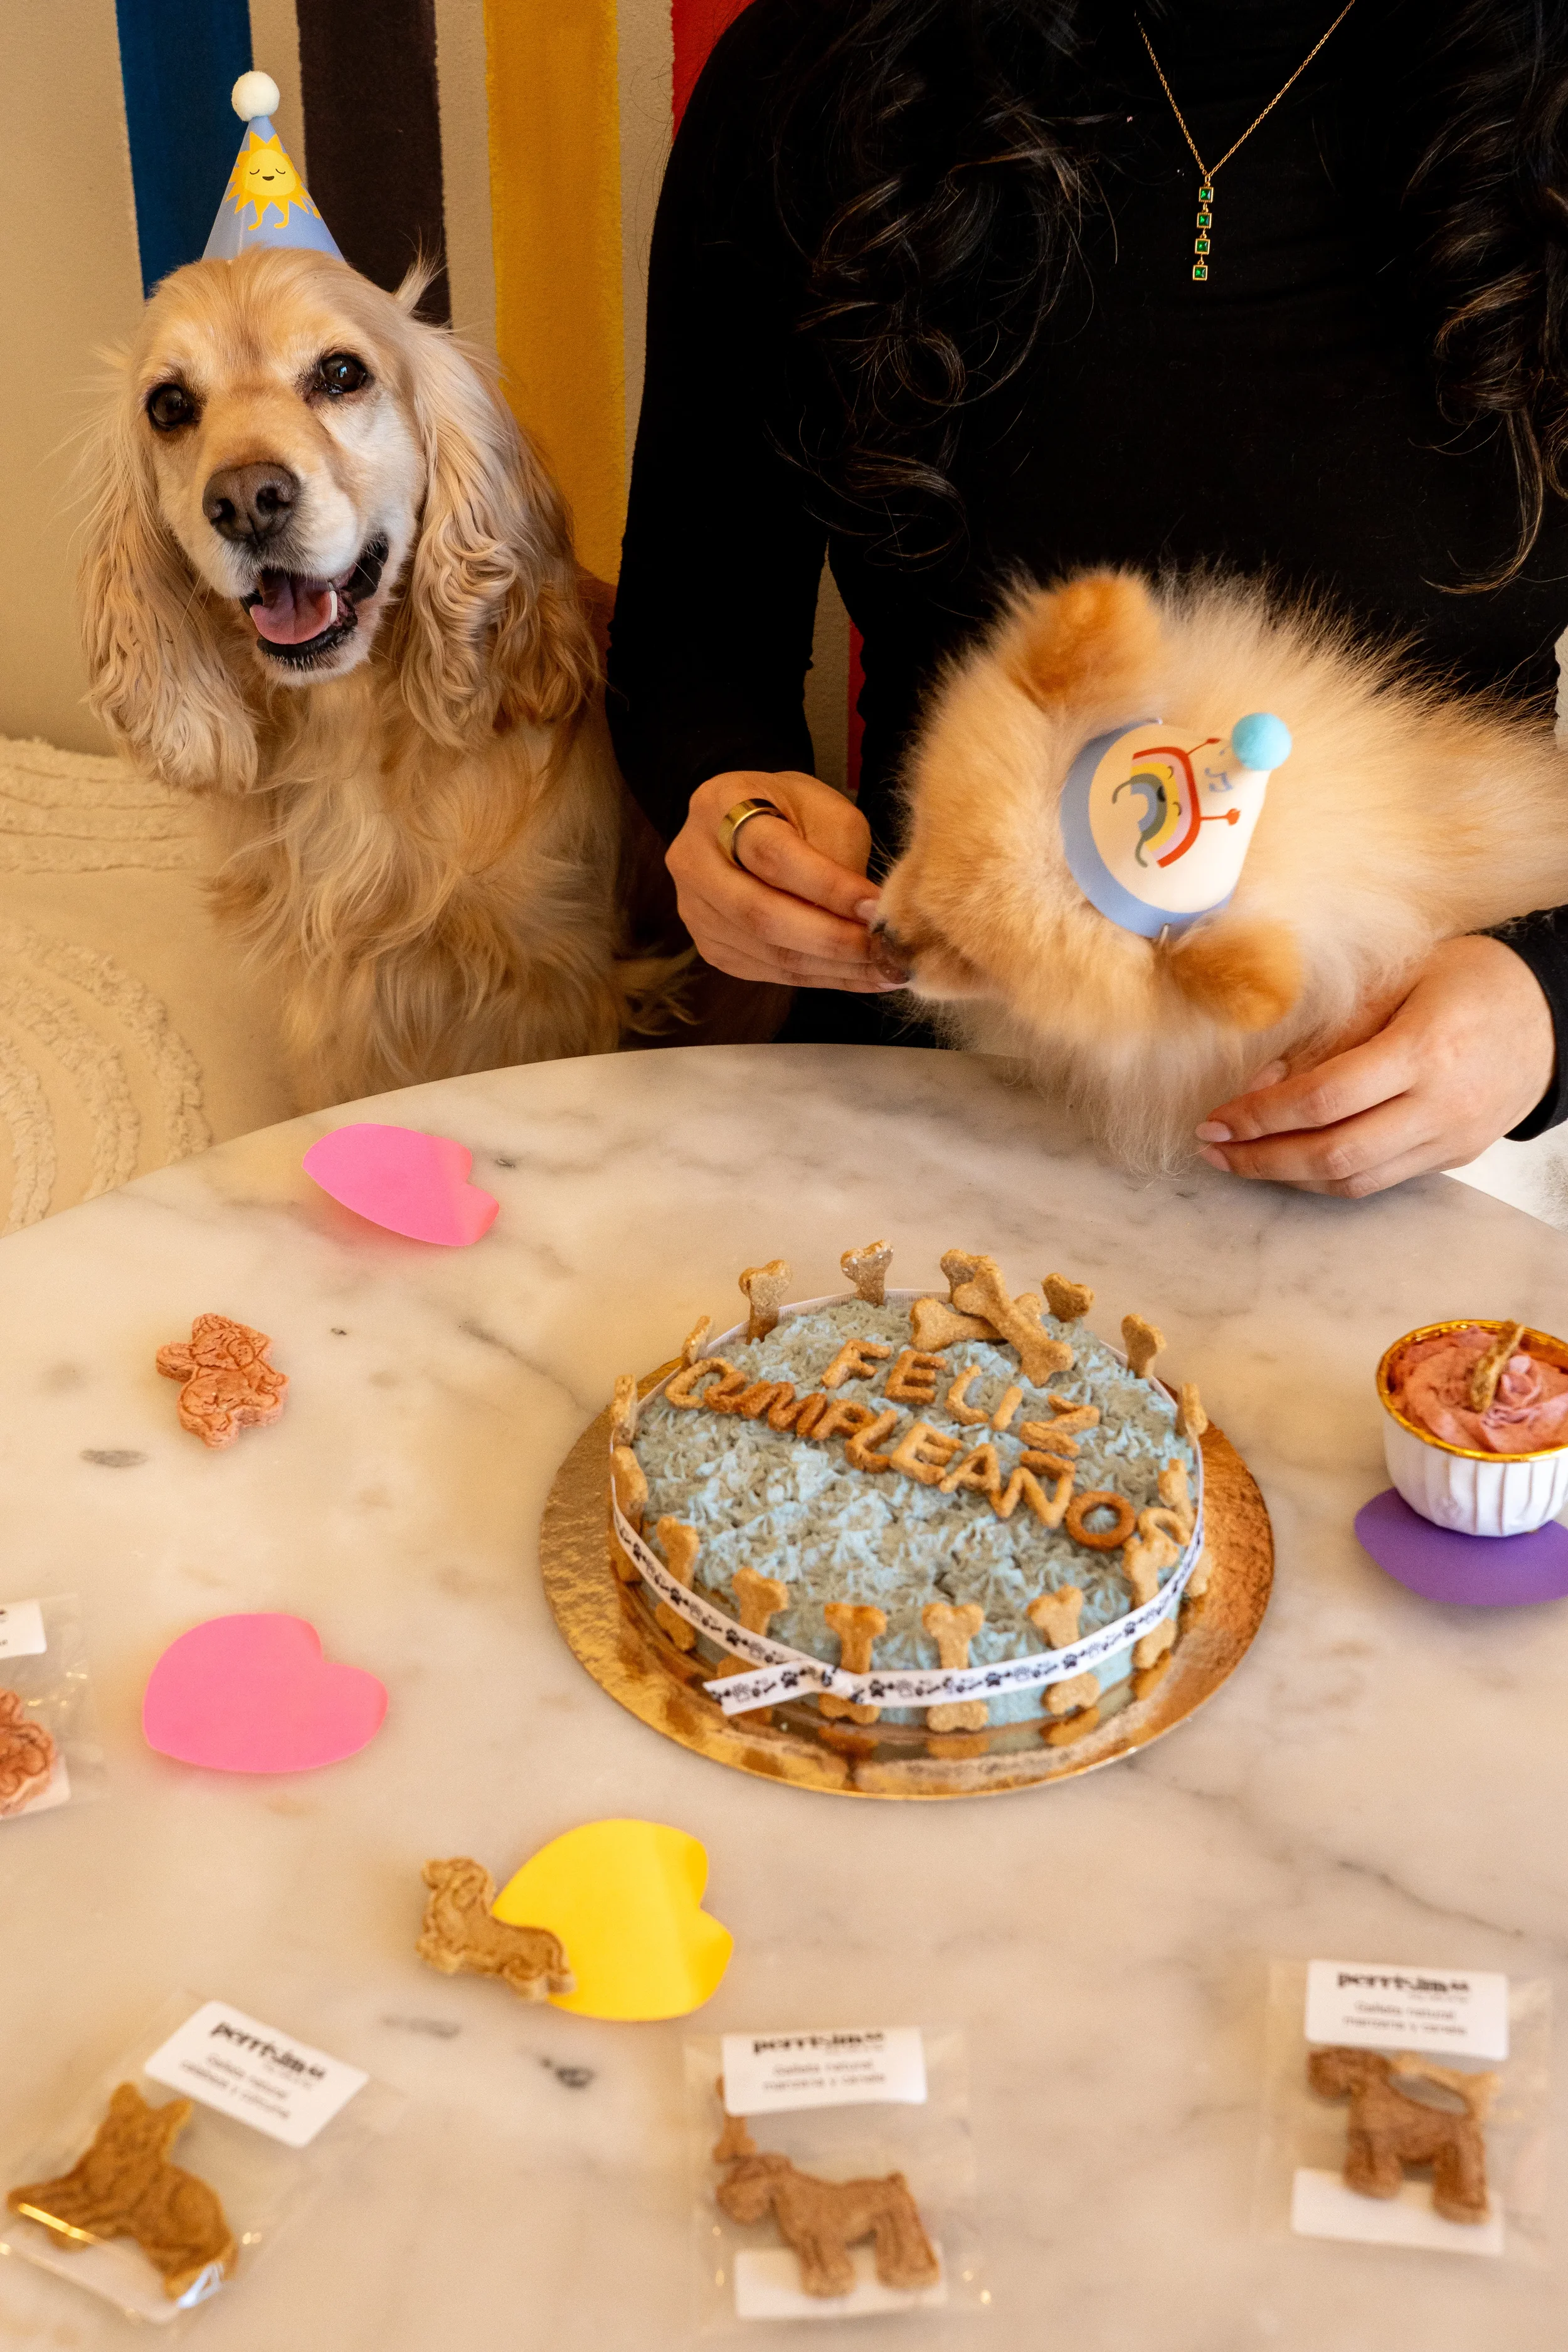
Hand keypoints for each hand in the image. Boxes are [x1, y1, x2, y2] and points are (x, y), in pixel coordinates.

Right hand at [666, 770, 903, 991]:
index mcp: (719, 806)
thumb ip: (837, 859)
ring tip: (887, 969)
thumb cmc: (793, 812)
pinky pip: (769, 972)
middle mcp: (692, 861)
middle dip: (831, 938)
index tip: (877, 907)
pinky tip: (862, 976)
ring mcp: (695, 911)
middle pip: (761, 915)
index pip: (773, 857)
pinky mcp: (711, 947)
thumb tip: (866, 919)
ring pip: (767, 952)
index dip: (827, 887)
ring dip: (834, 967)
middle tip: (885, 949)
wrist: (745, 825)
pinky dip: (822, 978)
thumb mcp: (825, 811)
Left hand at [1193, 935, 1556, 1197]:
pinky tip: (1290, 1159)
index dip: (1260, 1115)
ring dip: (1287, 1176)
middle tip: (1213, 1148)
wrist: (1551, 1013)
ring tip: (1239, 1158)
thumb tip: (1265, 1084)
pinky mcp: (1454, 1156)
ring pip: (1355, 1180)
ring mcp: (1451, 1139)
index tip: (1215, 1118)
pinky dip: (1327, 1176)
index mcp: (1425, 1049)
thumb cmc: (1471, 980)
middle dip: (1262, 1159)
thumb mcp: (1398, 980)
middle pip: (1335, 1154)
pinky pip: (1380, 1180)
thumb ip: (1331, 1033)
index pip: (1325, 1098)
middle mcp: (1441, 1105)